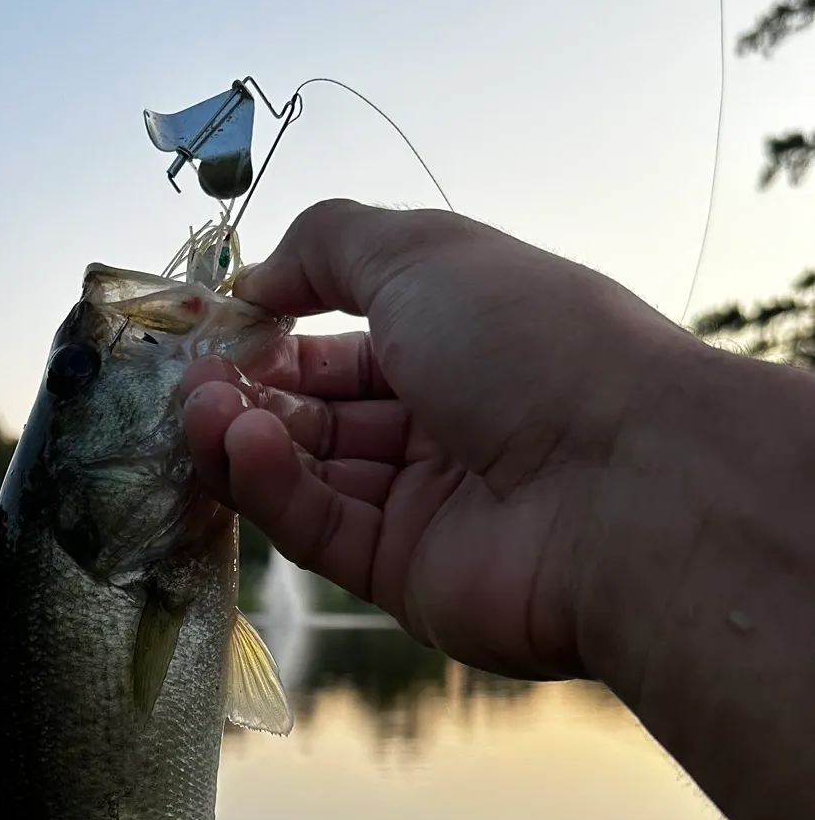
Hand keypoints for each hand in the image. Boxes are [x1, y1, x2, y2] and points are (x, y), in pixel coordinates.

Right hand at [182, 199, 701, 678]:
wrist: (629, 488)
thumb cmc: (534, 345)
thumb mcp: (424, 251)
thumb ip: (326, 246)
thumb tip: (253, 278)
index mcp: (456, 343)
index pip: (341, 343)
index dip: (274, 333)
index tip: (212, 328)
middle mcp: (440, 423)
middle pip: (315, 411)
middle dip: (246, 390)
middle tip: (190, 381)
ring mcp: (421, 503)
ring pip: (305, 471)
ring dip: (244, 436)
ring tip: (202, 413)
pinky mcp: (402, 574)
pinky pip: (319, 527)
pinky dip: (273, 487)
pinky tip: (245, 447)